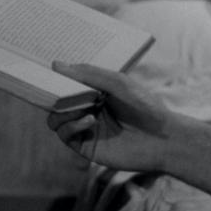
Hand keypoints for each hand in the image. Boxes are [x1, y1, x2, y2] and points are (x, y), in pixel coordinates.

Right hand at [47, 62, 176, 171]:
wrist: (164, 139)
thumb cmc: (144, 106)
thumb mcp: (116, 82)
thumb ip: (86, 73)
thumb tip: (55, 65)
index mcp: (92, 92)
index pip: (65, 84)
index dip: (54, 78)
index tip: (47, 70)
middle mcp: (85, 109)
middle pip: (55, 102)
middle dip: (52, 94)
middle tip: (55, 88)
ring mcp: (83, 128)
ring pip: (54, 118)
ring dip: (62, 111)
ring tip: (82, 108)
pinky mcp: (84, 146)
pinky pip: (64, 134)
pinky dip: (71, 125)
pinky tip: (89, 121)